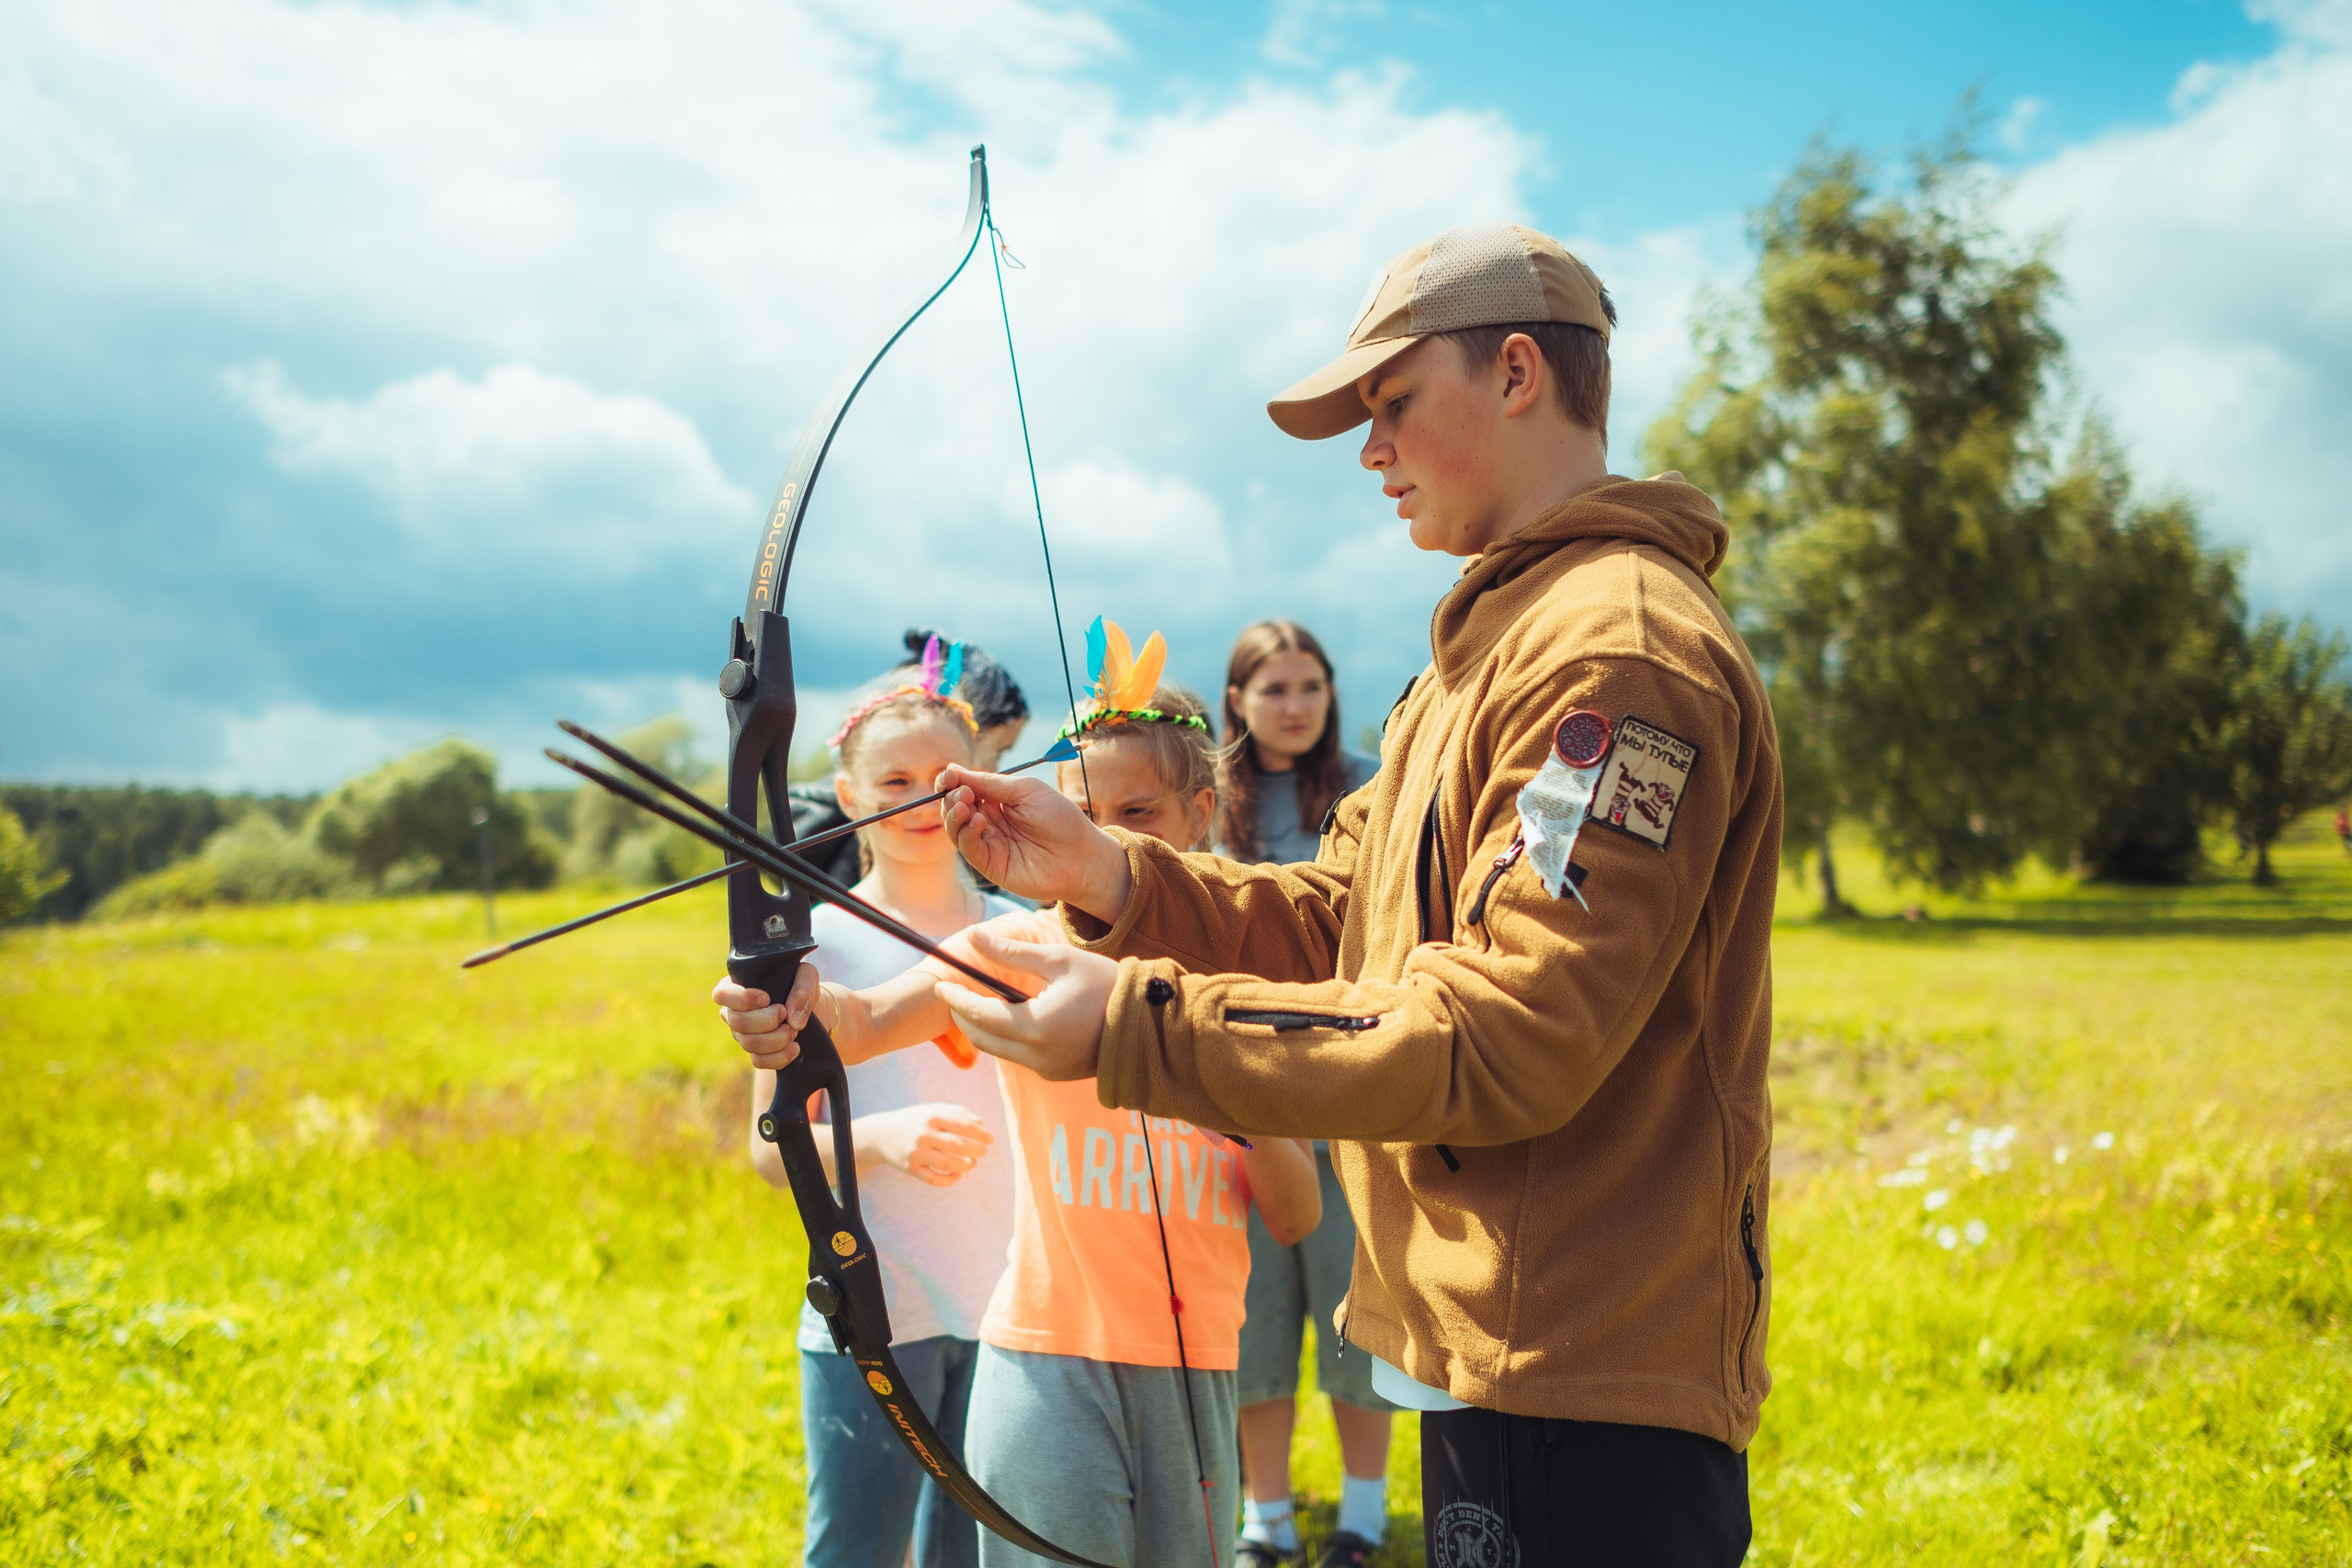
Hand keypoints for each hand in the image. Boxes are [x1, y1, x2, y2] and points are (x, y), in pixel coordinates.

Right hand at [713, 966, 820, 1070]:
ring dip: (777, 1039)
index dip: (741, 999)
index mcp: (737, 987)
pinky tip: (795, 1047)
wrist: (810, 1009)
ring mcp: (742, 1035)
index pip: (722, 994)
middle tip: (785, 1014)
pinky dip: (780, 1057)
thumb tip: (794, 1021)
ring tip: (794, 1030)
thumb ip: (803, 988)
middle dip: (767, 1020)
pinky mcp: (755, 1052)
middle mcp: (734, 1012)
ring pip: (749, 1044)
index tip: (766, 999)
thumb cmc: (801, 987)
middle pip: (738, 1022)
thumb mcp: (807, 976)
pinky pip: (759, 1062)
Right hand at [864, 1104, 994, 1185]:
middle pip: (957, 1145)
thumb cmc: (914, 1121)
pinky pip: (934, 1179)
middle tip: (983, 1152)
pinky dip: (949, 1179)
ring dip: (965, 1166)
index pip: (962, 1125)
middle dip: (976, 1150)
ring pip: (947, 1164)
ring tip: (972, 1163)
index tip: (990, 1140)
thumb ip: (957, 1112)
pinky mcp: (910, 1168)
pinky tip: (957, 1175)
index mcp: (931, 1116)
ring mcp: (916, 1152)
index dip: (980, 1133)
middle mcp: (923, 1134)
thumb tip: (981, 1123)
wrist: (881, 1134)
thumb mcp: (933, 1109)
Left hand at [933, 925, 1115, 1081]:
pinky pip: (1019, 1056)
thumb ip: (1012, 952)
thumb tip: (973, 937)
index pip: (978, 1014)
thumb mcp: (1059, 960)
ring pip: (998, 1050)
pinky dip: (1006, 1037)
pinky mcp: (1056, 1074)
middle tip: (952, 994)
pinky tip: (1008, 1016)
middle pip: (982, 1038)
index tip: (940, 983)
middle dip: (963, 1016)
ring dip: (983, 1027)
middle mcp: (1036, 1056)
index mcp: (1034, 1027)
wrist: (1147, 1023)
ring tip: (977, 1001)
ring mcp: (1046, 1069)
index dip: (955, 998)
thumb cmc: (1107, 984)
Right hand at [936, 765, 1133, 921]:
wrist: (1082, 855)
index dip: (952, 782)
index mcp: (997, 800)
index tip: (948, 774)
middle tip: (960, 791)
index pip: (964, 789)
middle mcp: (989, 822)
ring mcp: (989, 844)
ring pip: (956, 829)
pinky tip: (978, 821)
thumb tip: (952, 768)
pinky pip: (969, 849)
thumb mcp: (1024, 790)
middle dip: (951, 797)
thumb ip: (988, 783)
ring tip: (965, 804)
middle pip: (954, 808)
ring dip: (954, 815)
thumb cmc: (1060, 819)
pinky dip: (967, 833)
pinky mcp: (991, 865)